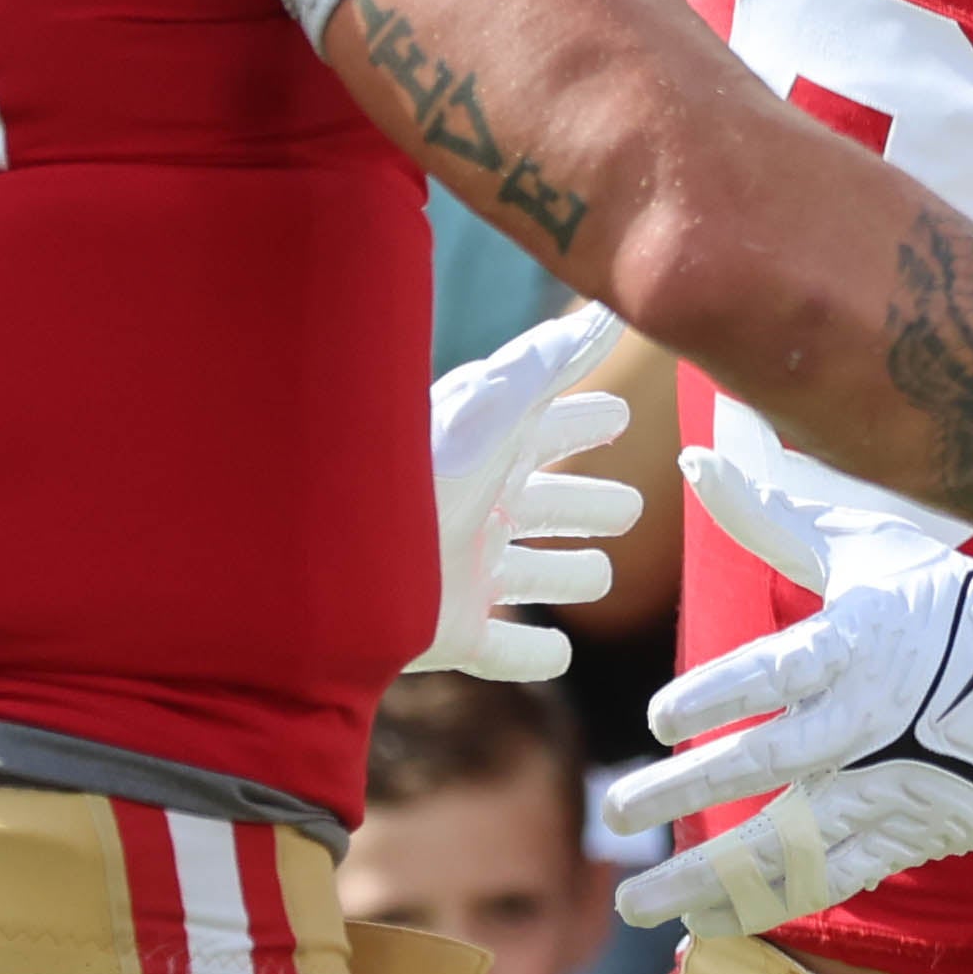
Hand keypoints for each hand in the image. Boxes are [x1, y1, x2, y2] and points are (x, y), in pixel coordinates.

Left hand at [415, 306, 638, 682]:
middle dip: (586, 504)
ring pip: (530, 573)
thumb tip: (610, 316)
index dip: (585, 421)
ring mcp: (465, 571)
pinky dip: (533, 656)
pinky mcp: (452, 631)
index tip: (621, 414)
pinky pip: (503, 650)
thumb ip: (553, 363)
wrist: (341, 557)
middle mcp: (478, 508)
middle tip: (631, 507)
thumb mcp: (494, 405)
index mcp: (486, 451)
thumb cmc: (422, 466)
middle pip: (545, 504)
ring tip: (599, 576)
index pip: (549, 430)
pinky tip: (559, 657)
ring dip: (567, 575)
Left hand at [603, 450, 972, 936]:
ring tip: (637, 900)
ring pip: (790, 841)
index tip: (659, 718)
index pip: (780, 672)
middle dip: (687, 791)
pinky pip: (828, 879)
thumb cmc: (942, 603)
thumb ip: (769, 516)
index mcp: (857, 644)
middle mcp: (868, 721)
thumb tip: (695, 457)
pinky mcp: (905, 835)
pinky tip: (706, 917)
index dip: (719, 695)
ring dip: (709, 875)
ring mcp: (887, 786)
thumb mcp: (863, 548)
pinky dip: (766, 903)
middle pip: (769, 762)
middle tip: (619, 810)